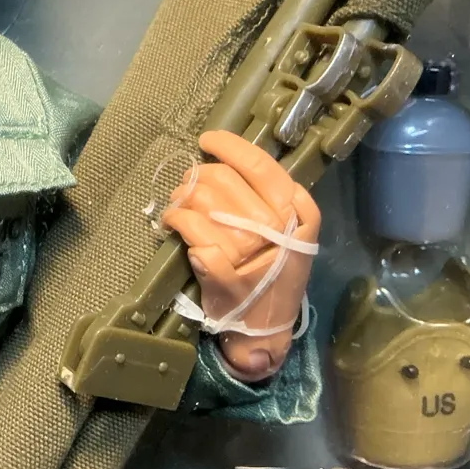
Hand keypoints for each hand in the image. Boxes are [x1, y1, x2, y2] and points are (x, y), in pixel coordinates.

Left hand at [161, 131, 319, 381]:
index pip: (259, 166)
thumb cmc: (274, 274)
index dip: (228, 147)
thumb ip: (272, 198)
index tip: (208, 140)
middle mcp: (274, 229)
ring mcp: (247, 251)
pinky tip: (173, 224)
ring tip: (180, 207)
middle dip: (196, 176)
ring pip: (200, 198)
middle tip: (189, 187)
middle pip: (220, 178)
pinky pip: (188, 227)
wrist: (264, 328)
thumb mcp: (291, 234)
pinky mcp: (220, 271)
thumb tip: (229, 158)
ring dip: (181, 197)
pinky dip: (174, 220)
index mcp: (297, 215)